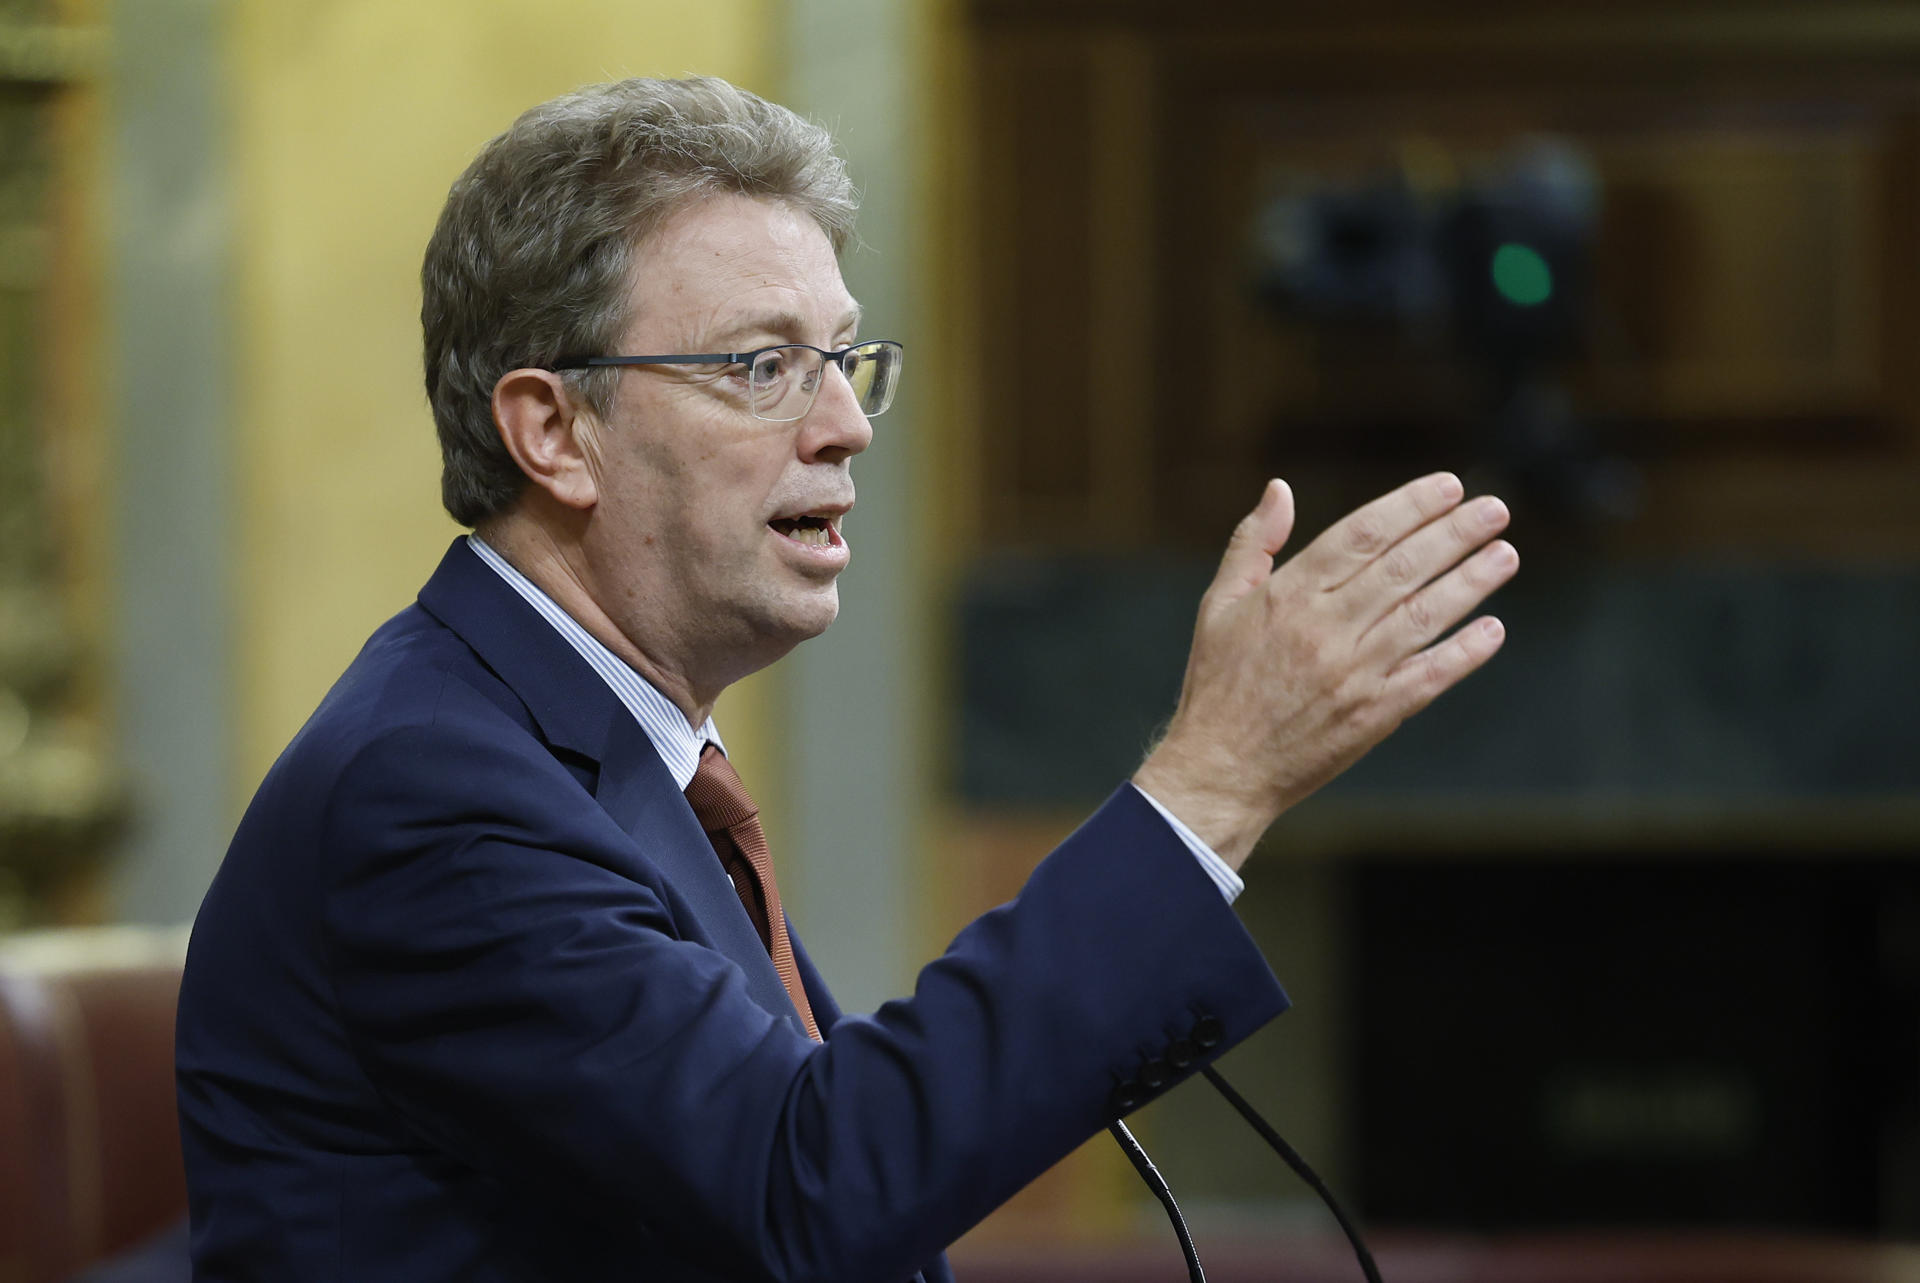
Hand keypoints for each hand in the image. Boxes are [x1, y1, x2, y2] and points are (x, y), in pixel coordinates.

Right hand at [1133, 473, 1516, 868]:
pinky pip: (1428, 677)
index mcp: (1288, 596)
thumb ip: (1252, 542)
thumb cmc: (1219, 683)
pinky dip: (1463, 653)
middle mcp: (1325, 629)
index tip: (1449, 487)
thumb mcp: (1219, 603)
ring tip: (1505, 554)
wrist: (1221, 768)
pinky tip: (1493, 628)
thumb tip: (1280, 488)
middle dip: (1454, 534)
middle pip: (1403, 568)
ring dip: (1470, 583)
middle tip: (1494, 509)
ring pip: (1424, 616)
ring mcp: (1353, 673)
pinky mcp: (1372, 715)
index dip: (1410, 506)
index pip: (1361, 536)